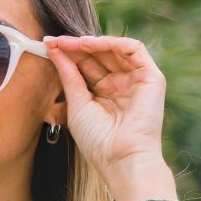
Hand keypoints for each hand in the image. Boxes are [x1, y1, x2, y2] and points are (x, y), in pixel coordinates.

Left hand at [44, 33, 168, 184]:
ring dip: (93, 42)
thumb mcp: (77, 104)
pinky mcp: (151, 78)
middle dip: (77, 47)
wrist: (121, 159)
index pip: (86, 66)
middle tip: (57, 42)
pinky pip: (134, 49)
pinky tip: (92, 44)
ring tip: (71, 43)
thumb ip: (68, 76)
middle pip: (98, 57)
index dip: (69, 55)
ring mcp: (136, 81)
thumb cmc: (98, 141)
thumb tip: (54, 49)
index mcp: (103, 95)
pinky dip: (114, 42)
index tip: (49, 46)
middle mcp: (121, 86)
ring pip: (115, 50)